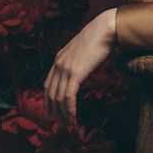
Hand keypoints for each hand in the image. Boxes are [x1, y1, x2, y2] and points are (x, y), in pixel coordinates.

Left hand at [44, 8, 117, 124]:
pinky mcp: (75, 73)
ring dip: (63, 113)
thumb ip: (77, 62)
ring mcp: (66, 68)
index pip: (48, 84)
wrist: (105, 29)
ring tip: (68, 124)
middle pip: (51, 93)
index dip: (48, 100)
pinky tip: (73, 117)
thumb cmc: (98, 39)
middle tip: (61, 124)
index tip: (51, 112)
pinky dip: (69, 109)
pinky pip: (68, 96)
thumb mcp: (82, 51)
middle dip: (54, 111)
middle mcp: (59, 64)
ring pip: (58, 97)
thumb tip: (80, 73)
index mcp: (59, 59)